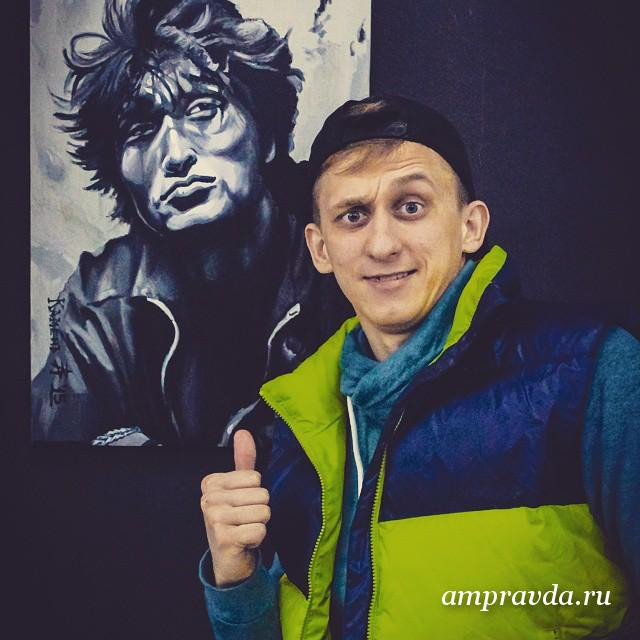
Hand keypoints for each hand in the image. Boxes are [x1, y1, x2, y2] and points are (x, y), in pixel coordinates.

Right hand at [200, 430, 269, 586]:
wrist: (228, 558)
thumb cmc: (235, 519)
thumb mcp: (239, 488)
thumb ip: (243, 460)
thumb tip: (243, 432)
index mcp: (211, 483)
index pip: (255, 477)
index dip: (255, 493)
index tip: (241, 505)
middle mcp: (208, 499)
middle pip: (261, 494)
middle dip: (259, 510)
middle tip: (244, 521)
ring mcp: (214, 519)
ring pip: (263, 512)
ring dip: (259, 525)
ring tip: (244, 530)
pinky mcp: (224, 539)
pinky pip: (260, 530)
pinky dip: (258, 539)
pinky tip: (245, 542)